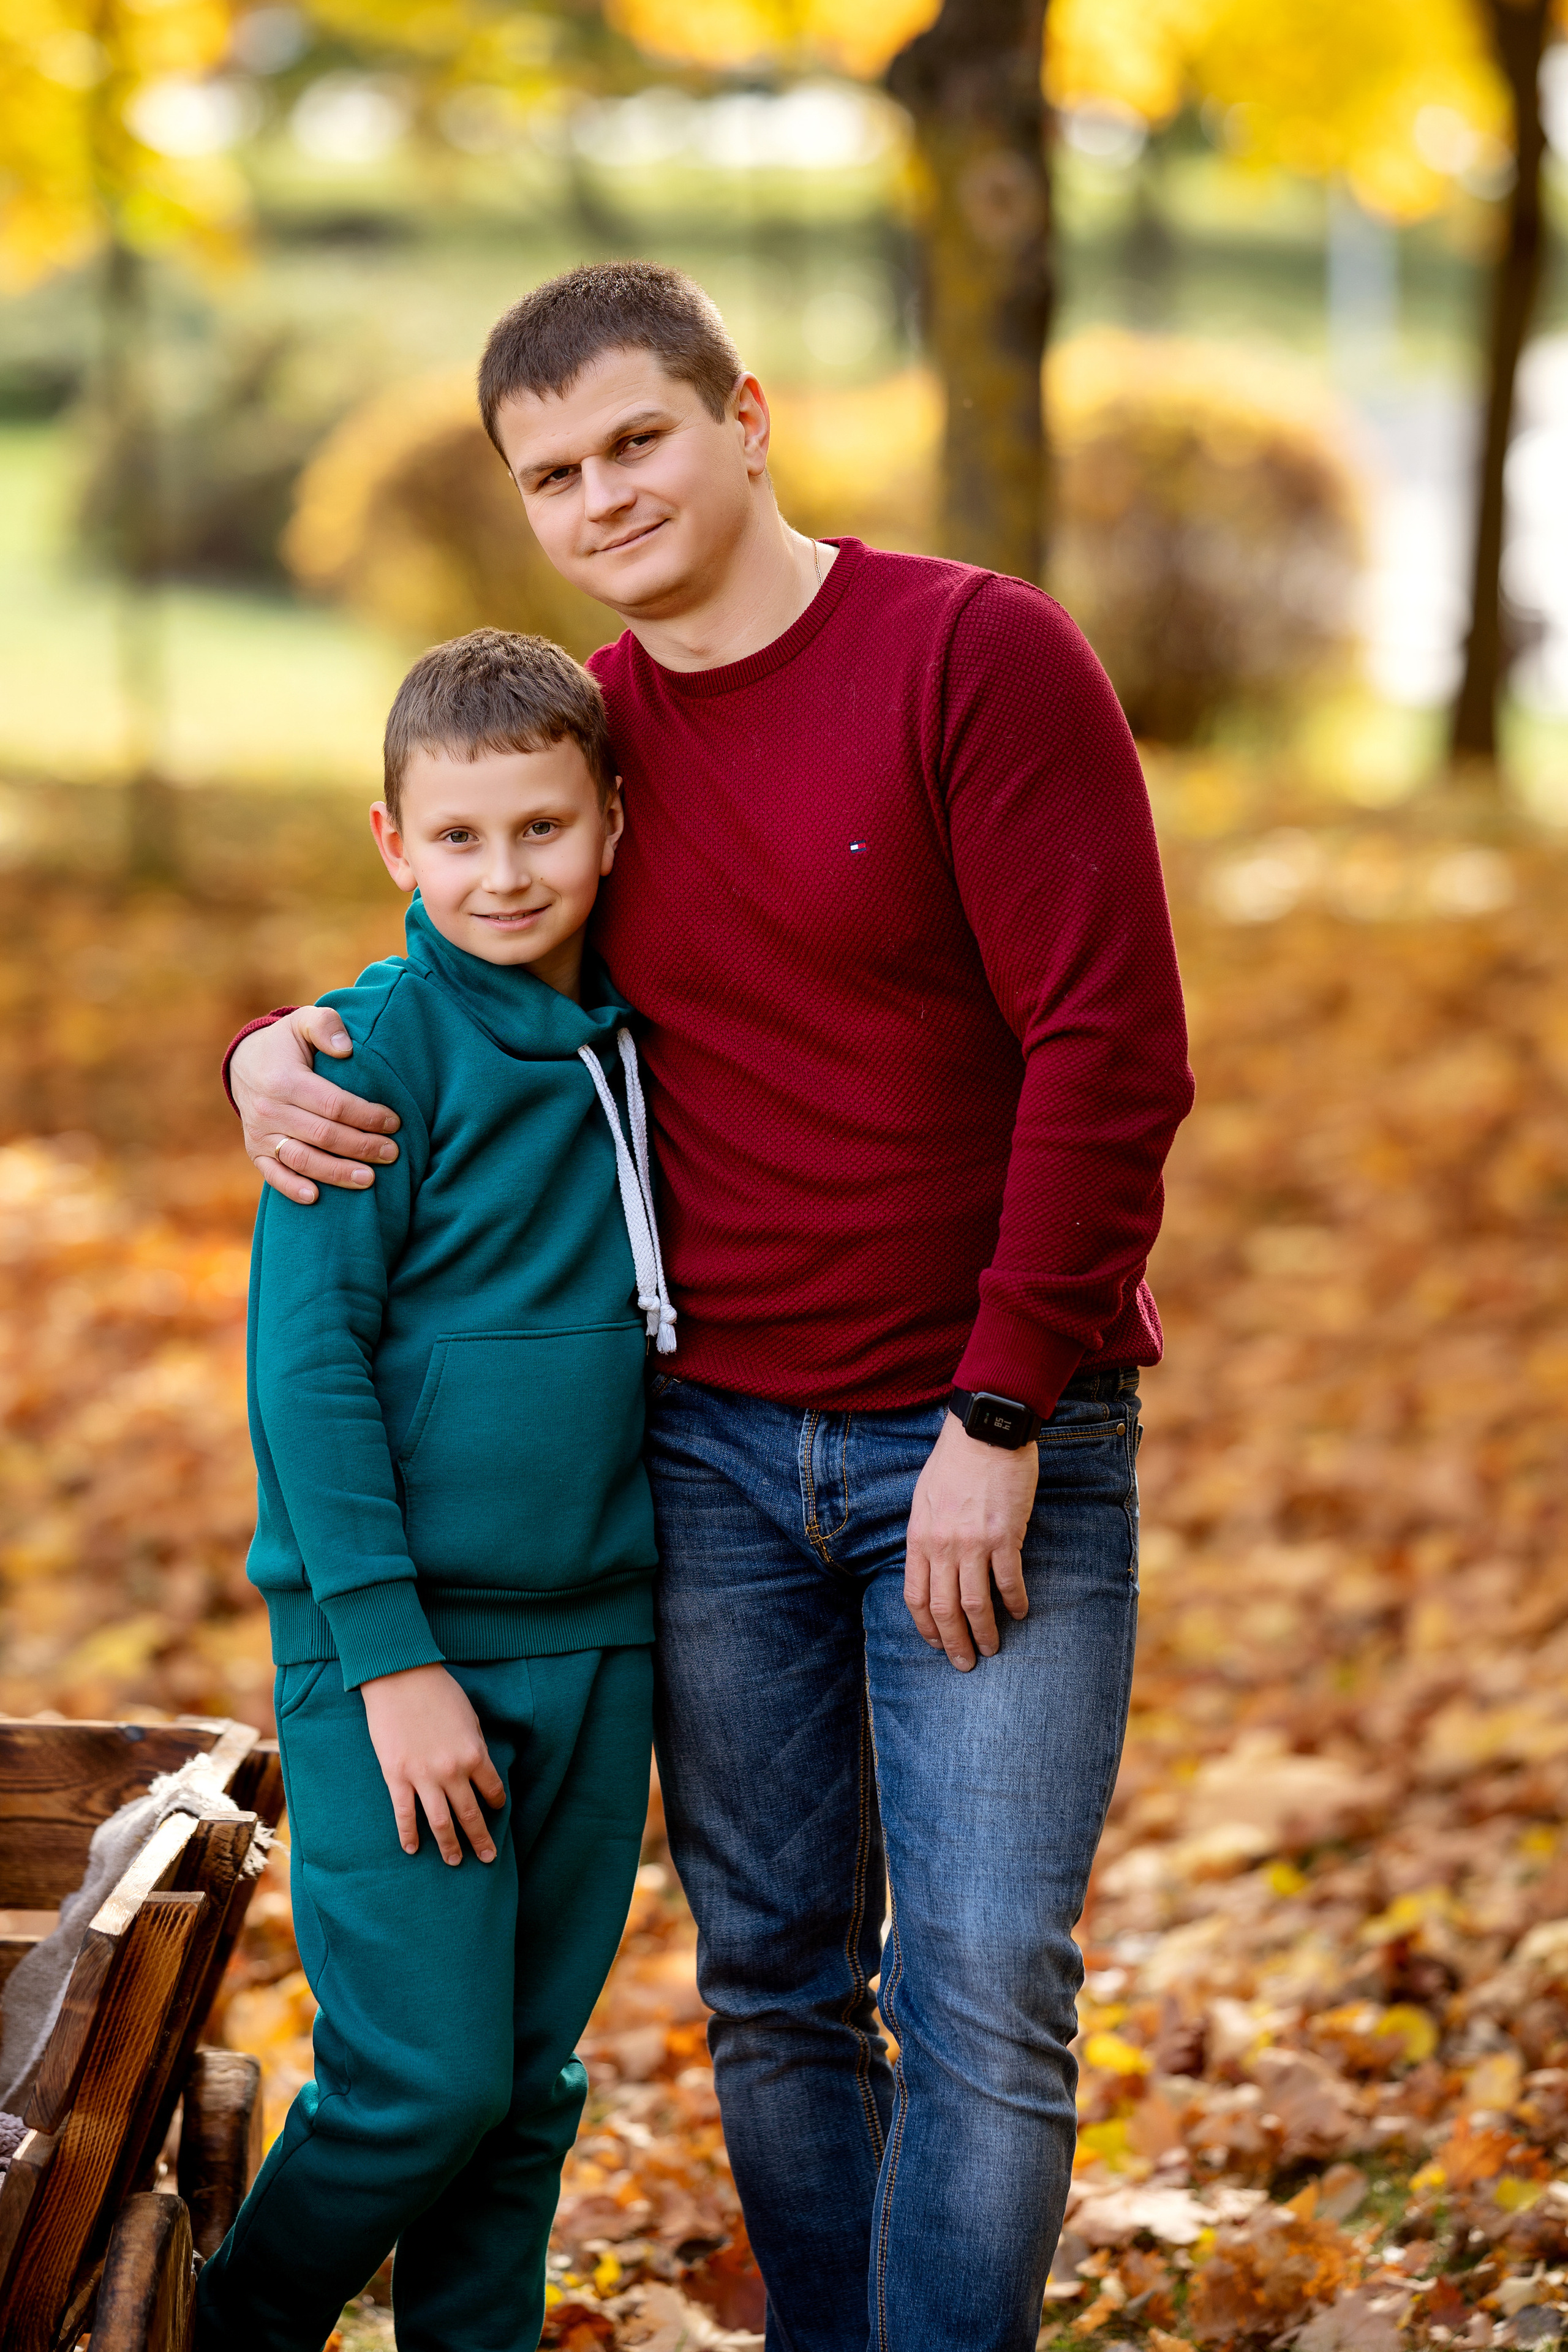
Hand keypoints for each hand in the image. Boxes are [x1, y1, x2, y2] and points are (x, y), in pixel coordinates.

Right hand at [232, 1007, 400, 1204]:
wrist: (245, 1062)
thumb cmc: (287, 1044)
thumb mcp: (303, 1022)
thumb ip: (326, 1025)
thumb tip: (346, 1049)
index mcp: (284, 1080)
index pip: (333, 1105)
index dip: (366, 1116)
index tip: (394, 1122)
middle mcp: (269, 1110)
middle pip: (323, 1136)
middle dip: (361, 1147)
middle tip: (392, 1153)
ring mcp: (260, 1133)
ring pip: (302, 1160)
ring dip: (336, 1173)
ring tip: (369, 1180)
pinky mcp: (255, 1150)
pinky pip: (272, 1174)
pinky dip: (292, 1188)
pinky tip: (316, 1197)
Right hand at [360, 1664, 505, 1863]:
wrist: (401, 1677)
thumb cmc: (438, 1692)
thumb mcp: (469, 1718)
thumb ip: (474, 1747)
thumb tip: (477, 1769)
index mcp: (475, 1754)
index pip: (493, 1790)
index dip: (496, 1803)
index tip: (496, 1810)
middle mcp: (453, 1771)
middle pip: (470, 1814)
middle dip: (480, 1839)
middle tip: (488, 1857)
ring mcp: (423, 1776)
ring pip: (441, 1822)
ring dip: (450, 1845)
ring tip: (455, 1862)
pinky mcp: (397, 1776)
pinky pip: (405, 1814)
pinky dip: (409, 1834)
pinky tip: (413, 1849)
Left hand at [905, 1411, 1038, 1670]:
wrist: (985, 1432)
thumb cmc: (953, 1462)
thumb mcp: (923, 1499)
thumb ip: (925, 1536)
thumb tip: (930, 1567)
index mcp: (919, 1538)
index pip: (915, 1597)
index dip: (926, 1628)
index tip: (936, 1644)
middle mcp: (942, 1546)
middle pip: (945, 1609)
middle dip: (954, 1643)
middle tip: (965, 1664)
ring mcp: (974, 1543)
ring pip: (976, 1604)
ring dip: (985, 1632)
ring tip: (993, 1647)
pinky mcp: (1006, 1535)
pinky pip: (1009, 1581)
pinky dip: (1015, 1602)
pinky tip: (1020, 1612)